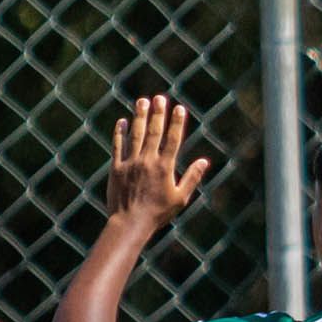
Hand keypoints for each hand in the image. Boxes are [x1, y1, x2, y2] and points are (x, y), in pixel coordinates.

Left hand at [107, 95, 211, 230]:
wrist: (129, 224)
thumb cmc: (157, 214)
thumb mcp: (180, 198)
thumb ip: (192, 178)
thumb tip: (205, 161)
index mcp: (164, 168)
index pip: (173, 139)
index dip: (176, 122)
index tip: (179, 108)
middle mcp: (147, 162)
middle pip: (154, 132)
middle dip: (157, 113)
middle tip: (160, 97)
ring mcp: (130, 164)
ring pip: (136, 135)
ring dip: (139, 117)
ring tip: (142, 101)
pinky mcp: (116, 169)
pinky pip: (118, 147)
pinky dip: (120, 133)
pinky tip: (122, 122)